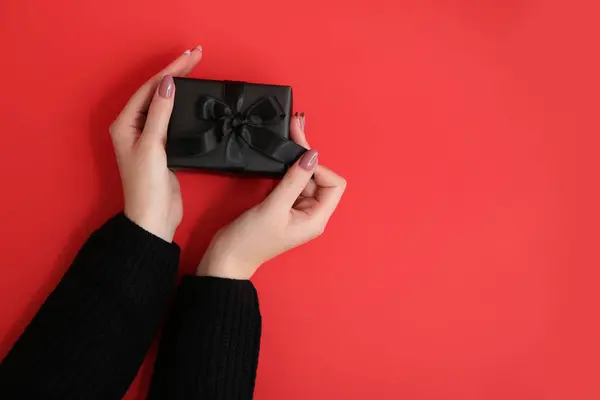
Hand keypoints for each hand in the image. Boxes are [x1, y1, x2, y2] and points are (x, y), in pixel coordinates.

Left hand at [109, 46, 202, 241]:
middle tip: (197, 56)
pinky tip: (192, 100)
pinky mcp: (162, 147)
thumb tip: (168, 84)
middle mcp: (134, 126)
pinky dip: (183, 107)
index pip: (150, 89)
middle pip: (156, 93)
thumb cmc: (147, 184)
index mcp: (125, 123)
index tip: (191, 57)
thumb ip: (160, 114)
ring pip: (164, 104)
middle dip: (176, 73)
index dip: (170, 71)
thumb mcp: (152, 145)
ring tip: (196, 71)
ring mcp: (148, 137)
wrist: (154, 217)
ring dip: (180, 87)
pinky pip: (172, 119)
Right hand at [197, 114, 346, 278]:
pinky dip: (286, 169)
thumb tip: (312, 156)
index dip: (319, 167)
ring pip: (305, 178)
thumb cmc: (250, 240)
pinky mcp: (283, 206)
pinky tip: (278, 158)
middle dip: (307, 156)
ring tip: (289, 134)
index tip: (298, 158)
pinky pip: (291, 183)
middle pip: (320, 178)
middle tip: (294, 128)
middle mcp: (311, 214)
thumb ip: (293, 180)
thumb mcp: (273, 208)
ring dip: (296, 160)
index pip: (334, 184)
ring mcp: (297, 210)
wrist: (227, 258)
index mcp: (316, 219)